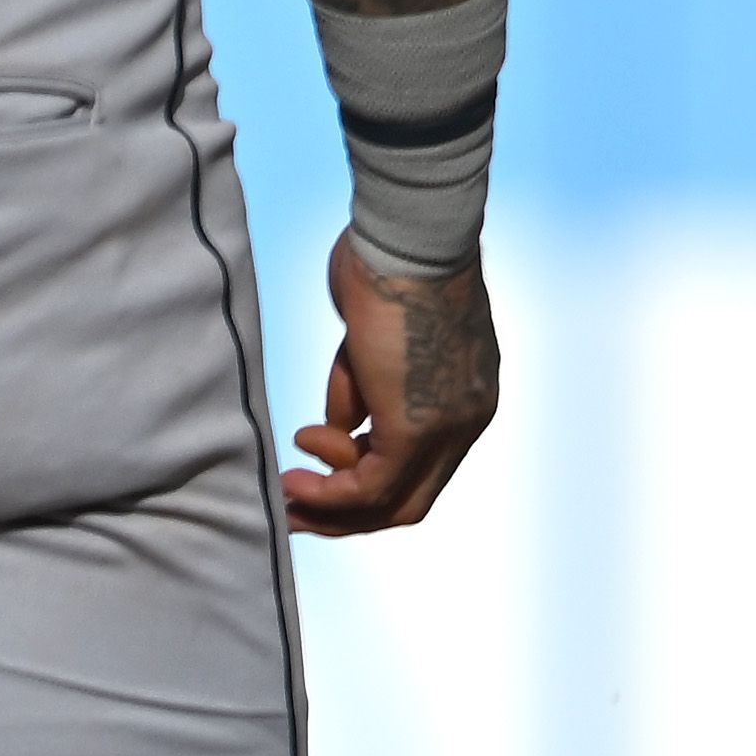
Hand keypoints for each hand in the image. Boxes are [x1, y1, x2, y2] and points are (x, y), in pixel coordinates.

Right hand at [284, 231, 497, 535]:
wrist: (411, 242)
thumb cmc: (390, 268)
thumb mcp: (371, 343)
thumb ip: (363, 390)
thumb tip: (338, 429)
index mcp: (466, 396)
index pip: (420, 466)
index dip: (363, 483)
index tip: (311, 474)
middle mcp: (468, 420)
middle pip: (410, 499)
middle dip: (346, 513)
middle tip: (294, 507)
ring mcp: (449, 427)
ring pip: (392, 502)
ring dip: (331, 506)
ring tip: (287, 487)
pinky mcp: (417, 427)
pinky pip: (372, 486)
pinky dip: (328, 494)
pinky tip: (292, 479)